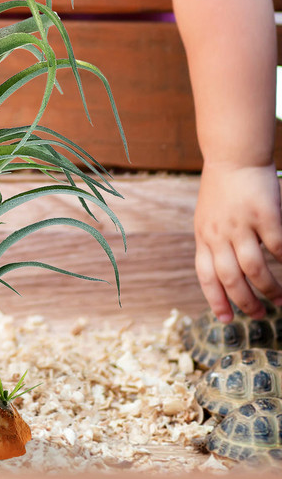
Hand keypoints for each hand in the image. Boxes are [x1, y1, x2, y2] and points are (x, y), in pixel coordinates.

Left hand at [194, 161, 281, 320]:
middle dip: (245, 302)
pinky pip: (277, 247)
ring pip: (254, 268)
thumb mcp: (207, 219)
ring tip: (279, 300)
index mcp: (203, 236)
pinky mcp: (264, 214)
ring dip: (268, 289)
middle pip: (229, 278)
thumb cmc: (222, 191)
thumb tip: (226, 278)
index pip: (205, 275)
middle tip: (260, 315)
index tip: (226, 320)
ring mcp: (240, 224)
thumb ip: (214, 244)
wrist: (233, 158)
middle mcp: (218, 233)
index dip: (215, 299)